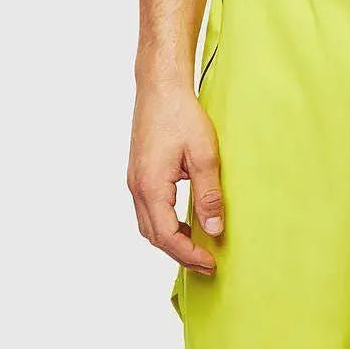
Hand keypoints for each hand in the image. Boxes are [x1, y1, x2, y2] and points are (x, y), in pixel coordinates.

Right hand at [127, 76, 223, 274]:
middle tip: (207, 261)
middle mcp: (137, 187)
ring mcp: (135, 180)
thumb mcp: (204, 154)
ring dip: (171, 240)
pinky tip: (185, 221)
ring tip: (198, 245)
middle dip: (180, 253)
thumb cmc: (181, 114)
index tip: (211, 262)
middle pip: (154, 236)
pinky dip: (165, 223)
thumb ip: (209, 194)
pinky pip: (148, 209)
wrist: (160, 86)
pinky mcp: (139, 173)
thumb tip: (214, 229)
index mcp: (151, 186)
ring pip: (148, 224)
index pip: (167, 237)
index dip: (189, 254)